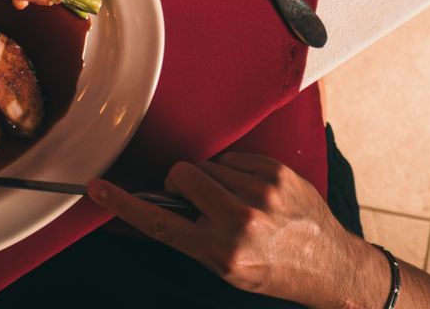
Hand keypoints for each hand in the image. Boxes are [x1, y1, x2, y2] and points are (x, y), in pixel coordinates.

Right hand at [87, 154, 389, 306]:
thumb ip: (190, 238)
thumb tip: (150, 210)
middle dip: (183, 186)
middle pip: (181, 175)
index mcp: (221, 251)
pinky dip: (237, 174)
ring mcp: (261, 192)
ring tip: (238, 203)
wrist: (332, 267)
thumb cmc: (276, 272)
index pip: (159, 221)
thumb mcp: (227, 269)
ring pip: (207, 165)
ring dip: (214, 181)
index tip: (97, 188)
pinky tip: (255, 194)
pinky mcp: (276, 172)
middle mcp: (240, 220)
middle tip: (201, 204)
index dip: (123, 203)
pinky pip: (234, 159)